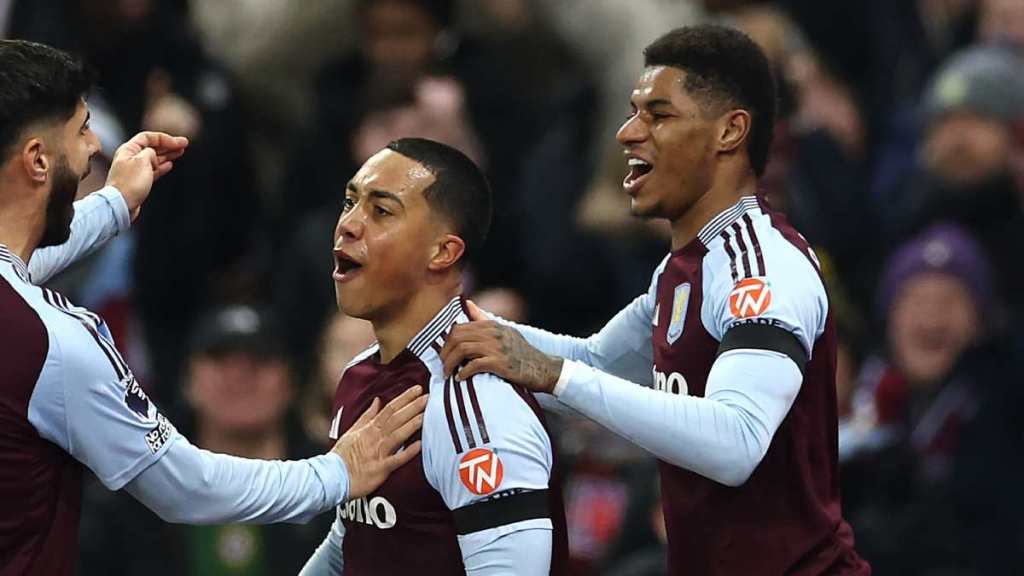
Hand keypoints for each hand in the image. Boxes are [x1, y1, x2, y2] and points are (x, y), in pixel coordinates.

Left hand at [105, 131, 188, 220]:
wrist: (121, 204)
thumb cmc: (129, 183)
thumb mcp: (142, 161)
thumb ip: (150, 153)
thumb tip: (154, 155)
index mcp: (128, 149)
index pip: (148, 137)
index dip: (165, 138)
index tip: (178, 142)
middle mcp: (131, 158)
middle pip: (152, 147)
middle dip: (168, 145)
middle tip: (183, 145)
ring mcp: (135, 170)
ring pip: (154, 158)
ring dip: (167, 154)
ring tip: (179, 152)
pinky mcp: (139, 181)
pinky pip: (153, 169)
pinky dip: (162, 166)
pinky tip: (170, 165)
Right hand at [332, 386, 427, 499]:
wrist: (332, 477)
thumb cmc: (342, 455)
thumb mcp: (352, 431)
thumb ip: (367, 416)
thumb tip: (377, 400)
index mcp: (370, 428)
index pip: (389, 409)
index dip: (404, 398)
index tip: (417, 389)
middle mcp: (375, 438)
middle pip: (396, 419)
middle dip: (412, 407)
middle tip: (428, 397)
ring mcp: (378, 453)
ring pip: (397, 435)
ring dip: (412, 425)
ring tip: (426, 415)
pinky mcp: (380, 469)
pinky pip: (396, 460)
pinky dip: (407, 452)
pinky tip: (420, 446)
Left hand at [440, 300, 562, 393]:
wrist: (543, 369)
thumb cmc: (521, 353)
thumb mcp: (504, 331)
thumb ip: (483, 318)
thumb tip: (467, 303)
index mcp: (492, 325)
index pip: (459, 328)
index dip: (447, 342)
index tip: (444, 354)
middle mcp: (493, 333)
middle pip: (458, 337)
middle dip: (445, 352)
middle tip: (443, 366)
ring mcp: (497, 347)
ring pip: (463, 349)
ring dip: (451, 363)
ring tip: (448, 373)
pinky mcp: (500, 363)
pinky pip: (474, 365)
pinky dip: (464, 372)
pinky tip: (460, 378)